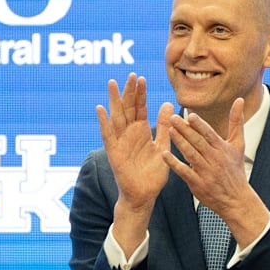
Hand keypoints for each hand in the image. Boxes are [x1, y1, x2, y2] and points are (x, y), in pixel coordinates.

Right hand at [96, 73, 172, 253]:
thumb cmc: (153, 173)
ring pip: (116, 117)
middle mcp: (129, 133)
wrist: (145, 194)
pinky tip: (100, 109)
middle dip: (129, 91)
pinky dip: (104, 122)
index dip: (140, 93)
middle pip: (128, 108)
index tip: (141, 78)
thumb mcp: (163, 145)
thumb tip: (169, 104)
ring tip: (112, 83)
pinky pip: (108, 135)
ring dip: (114, 100)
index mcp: (141, 131)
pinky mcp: (114, 152)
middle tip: (131, 75)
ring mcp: (120, 141)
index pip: (140, 107)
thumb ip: (165, 126)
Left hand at [163, 98, 269, 245]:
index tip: (189, 115)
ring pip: (190, 154)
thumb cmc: (235, 169)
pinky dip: (174, 163)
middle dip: (185, 130)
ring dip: (179, 142)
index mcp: (222, 149)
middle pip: (198, 142)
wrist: (236, 199)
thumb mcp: (238, 144)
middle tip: (172, 119)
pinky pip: (184, 172)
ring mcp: (205, 172)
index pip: (209, 134)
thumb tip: (240, 100)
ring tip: (168, 131)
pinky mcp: (197, 184)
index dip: (199, 125)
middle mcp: (214, 159)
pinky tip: (164, 154)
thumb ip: (236, 121)